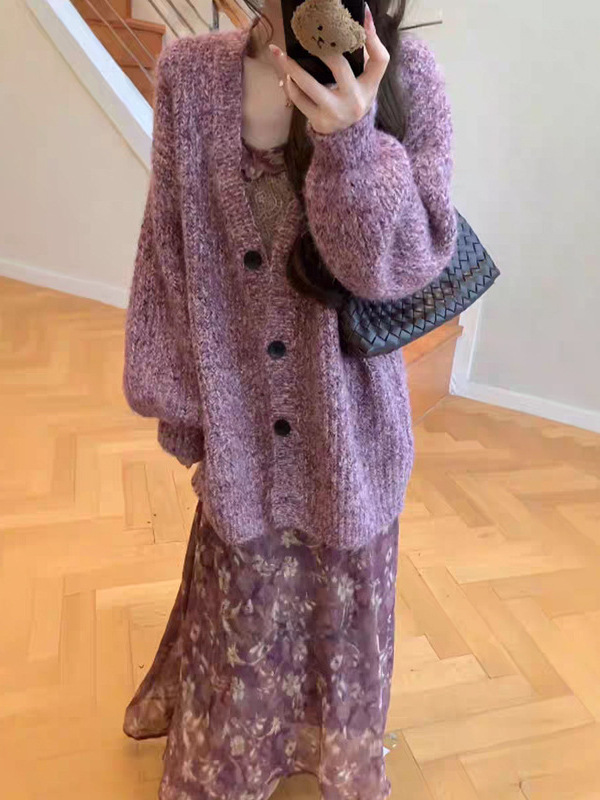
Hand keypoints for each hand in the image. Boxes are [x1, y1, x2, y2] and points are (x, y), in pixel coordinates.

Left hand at [268, 3, 389, 134]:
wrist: (347, 135)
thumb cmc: (354, 97)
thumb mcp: (366, 81)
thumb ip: (364, 54)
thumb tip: (362, 17)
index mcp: (369, 87)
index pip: (379, 60)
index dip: (373, 38)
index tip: (364, 14)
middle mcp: (354, 101)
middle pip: (339, 66)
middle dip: (322, 48)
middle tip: (307, 33)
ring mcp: (335, 112)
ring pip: (309, 85)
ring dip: (291, 67)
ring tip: (279, 53)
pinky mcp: (319, 121)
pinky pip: (299, 99)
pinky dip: (291, 85)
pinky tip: (286, 75)